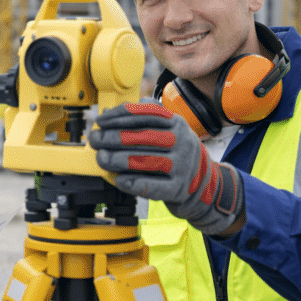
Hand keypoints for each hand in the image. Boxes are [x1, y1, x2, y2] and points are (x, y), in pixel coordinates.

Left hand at [89, 101, 244, 235]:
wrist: (204, 185)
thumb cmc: (178, 155)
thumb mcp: (170, 130)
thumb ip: (146, 118)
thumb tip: (111, 111)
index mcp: (177, 123)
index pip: (145, 115)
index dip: (119, 116)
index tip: (101, 121)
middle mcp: (181, 142)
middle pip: (141, 137)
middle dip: (112, 137)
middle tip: (95, 140)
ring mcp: (182, 166)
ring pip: (144, 160)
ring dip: (117, 159)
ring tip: (101, 158)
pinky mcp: (177, 188)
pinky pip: (151, 186)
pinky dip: (132, 183)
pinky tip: (118, 180)